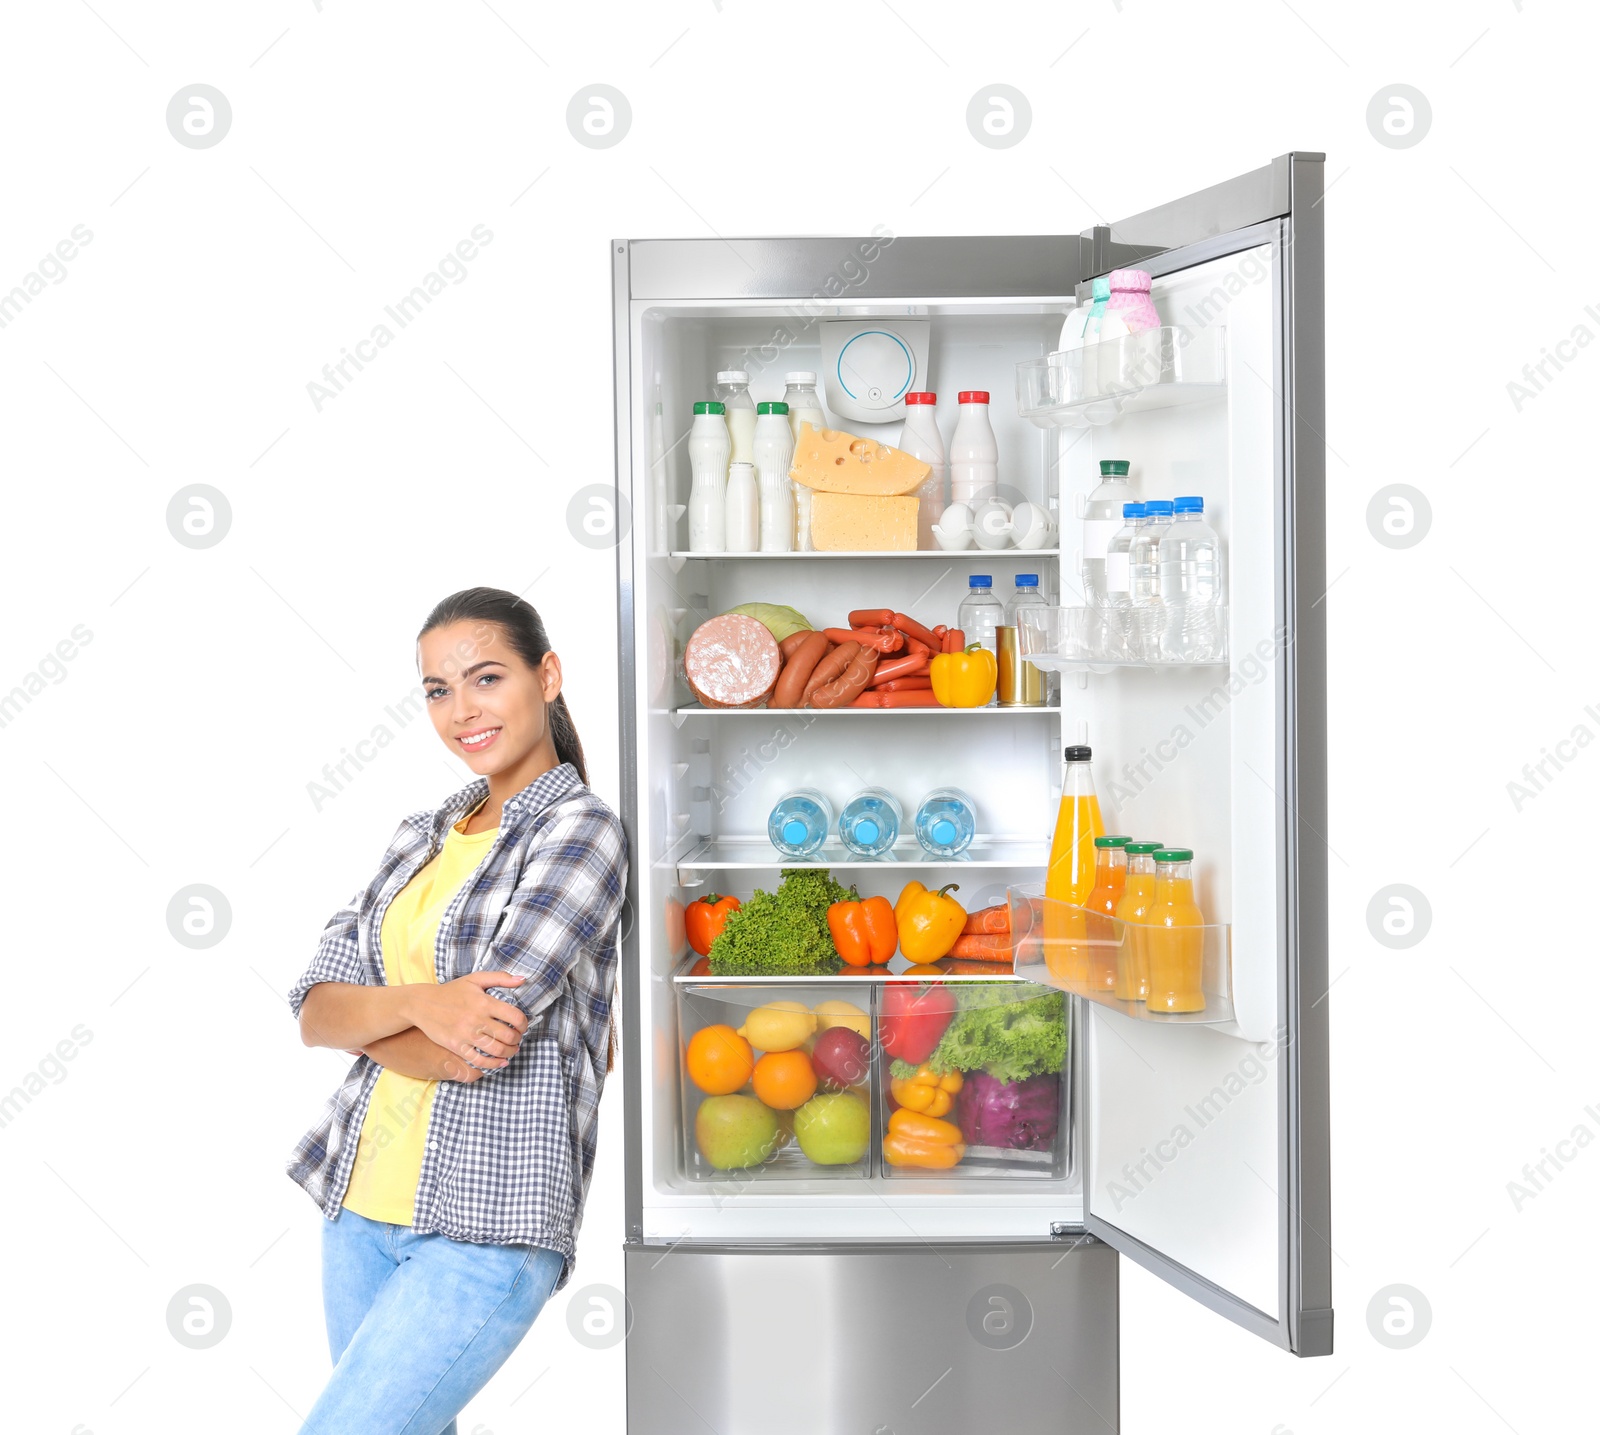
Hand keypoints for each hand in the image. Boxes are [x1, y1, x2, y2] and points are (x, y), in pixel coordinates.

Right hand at [405, 971, 529, 1071]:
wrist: (422, 1003)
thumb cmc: (451, 991)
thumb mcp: (475, 978)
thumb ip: (500, 978)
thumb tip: (523, 979)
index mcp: (484, 1002)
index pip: (515, 1017)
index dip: (524, 1024)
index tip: (522, 1026)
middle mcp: (477, 1019)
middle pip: (508, 1036)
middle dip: (517, 1040)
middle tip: (517, 1039)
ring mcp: (466, 1034)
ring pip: (496, 1050)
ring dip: (509, 1052)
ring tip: (511, 1050)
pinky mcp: (456, 1046)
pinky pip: (479, 1060)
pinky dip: (493, 1064)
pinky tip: (500, 1062)